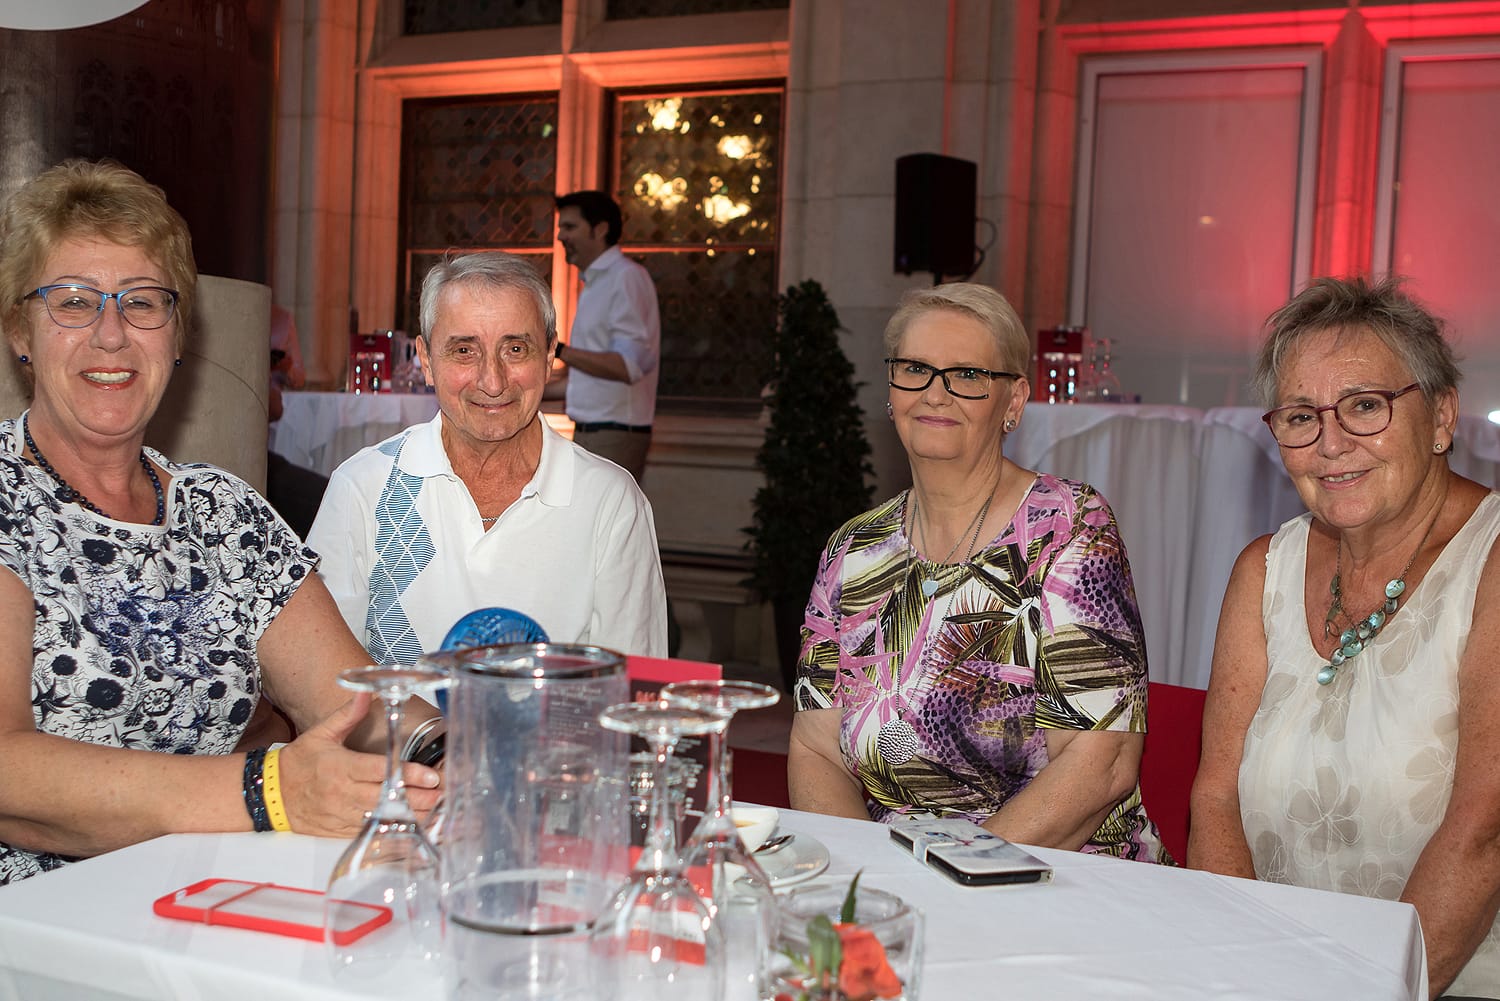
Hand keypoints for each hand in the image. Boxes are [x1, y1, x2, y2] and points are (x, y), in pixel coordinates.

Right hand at [275, 693, 442, 836]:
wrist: (269, 793)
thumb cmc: (298, 761)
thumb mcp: (320, 733)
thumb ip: (347, 715)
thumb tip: (366, 691)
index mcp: (340, 767)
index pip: (380, 772)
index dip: (407, 774)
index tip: (430, 775)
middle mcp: (342, 794)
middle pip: (386, 798)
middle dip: (417, 797)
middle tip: (441, 793)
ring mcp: (341, 815)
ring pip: (380, 818)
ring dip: (409, 815)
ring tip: (434, 810)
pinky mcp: (339, 830)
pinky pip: (368, 832)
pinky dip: (390, 830)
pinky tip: (410, 826)